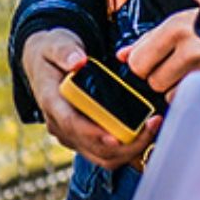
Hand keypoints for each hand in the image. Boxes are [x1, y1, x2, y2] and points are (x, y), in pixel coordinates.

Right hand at [21, 27, 158, 168]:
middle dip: (123, 145)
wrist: (45, 62)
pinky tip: (146, 133)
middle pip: (92, 147)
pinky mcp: (84, 136)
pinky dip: (127, 149)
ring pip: (101, 155)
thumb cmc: (52, 52)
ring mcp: (72, 133)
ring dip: (129, 150)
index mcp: (52, 102)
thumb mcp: (55, 44)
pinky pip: (106, 152)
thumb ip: (66, 51)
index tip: (116, 137)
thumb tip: (78, 61)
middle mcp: (60, 124)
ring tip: (153, 128)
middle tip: (151, 126)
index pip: (71, 124)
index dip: (93, 134)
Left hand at [121, 9, 199, 101]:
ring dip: (179, 87)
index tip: (155, 58)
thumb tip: (122, 55)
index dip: (143, 63)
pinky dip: (194, 94)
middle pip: (153, 81)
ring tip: (196, 69)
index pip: (137, 61)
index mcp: (179, 26)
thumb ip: (149, 39)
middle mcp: (194, 46)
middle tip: (179, 63)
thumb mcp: (182, 22)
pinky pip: (192, 100)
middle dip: (161, 76)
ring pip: (171, 94)